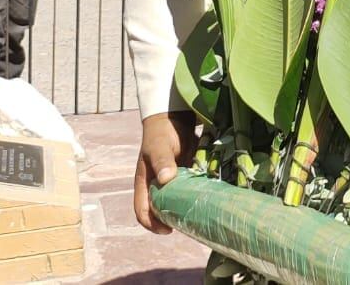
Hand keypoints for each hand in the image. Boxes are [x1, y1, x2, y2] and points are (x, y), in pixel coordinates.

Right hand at [133, 112, 196, 233]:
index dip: (152, 224)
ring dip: (185, 213)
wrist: (174, 119)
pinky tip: (208, 202)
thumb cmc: (160, 134)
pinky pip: (189, 194)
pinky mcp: (185, 179)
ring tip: (199, 217)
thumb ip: (162, 161)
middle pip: (160, 213)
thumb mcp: (158, 146)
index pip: (142, 212)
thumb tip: (166, 179)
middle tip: (188, 225)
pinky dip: (196, 199)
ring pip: (176, 205)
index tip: (167, 229)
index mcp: (144, 184)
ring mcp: (172, 184)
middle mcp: (156, 187)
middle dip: (171, 222)